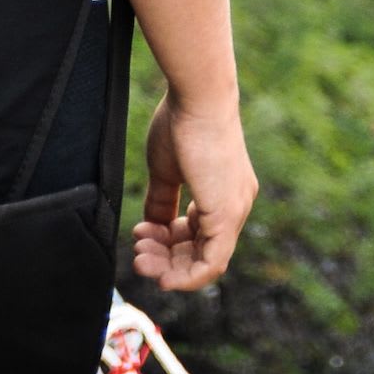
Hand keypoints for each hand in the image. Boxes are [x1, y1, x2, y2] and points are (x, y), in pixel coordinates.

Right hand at [132, 91, 257, 293]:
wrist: (198, 97)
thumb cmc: (182, 123)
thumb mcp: (167, 171)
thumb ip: (163, 202)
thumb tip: (153, 228)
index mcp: (225, 191)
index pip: (199, 233)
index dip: (168, 242)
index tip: (141, 235)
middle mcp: (236, 204)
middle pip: (201, 251)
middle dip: (165, 259)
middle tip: (137, 255)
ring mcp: (235, 210)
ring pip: (205, 261)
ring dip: (169, 267)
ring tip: (139, 257)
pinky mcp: (227, 214)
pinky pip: (212, 263)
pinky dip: (186, 275)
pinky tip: (162, 276)